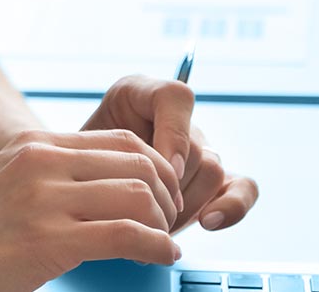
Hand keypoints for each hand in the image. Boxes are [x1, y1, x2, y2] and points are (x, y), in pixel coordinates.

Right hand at [0, 129, 186, 291]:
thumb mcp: (6, 183)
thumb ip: (48, 175)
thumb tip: (102, 187)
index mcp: (33, 146)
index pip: (123, 141)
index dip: (157, 168)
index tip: (162, 196)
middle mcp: (41, 163)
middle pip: (140, 164)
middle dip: (168, 195)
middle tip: (168, 222)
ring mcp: (44, 200)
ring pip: (140, 197)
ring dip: (164, 224)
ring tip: (161, 242)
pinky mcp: (49, 240)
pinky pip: (128, 235)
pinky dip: (156, 248)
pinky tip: (159, 257)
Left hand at [82, 74, 260, 233]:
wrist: (80, 180)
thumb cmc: (76, 162)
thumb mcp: (79, 145)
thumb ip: (104, 148)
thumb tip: (145, 181)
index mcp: (140, 93)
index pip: (176, 97)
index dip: (174, 137)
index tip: (164, 171)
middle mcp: (174, 117)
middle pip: (196, 147)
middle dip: (173, 186)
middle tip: (143, 213)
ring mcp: (197, 147)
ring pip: (214, 171)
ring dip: (187, 205)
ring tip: (153, 225)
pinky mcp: (214, 178)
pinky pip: (243, 187)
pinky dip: (232, 207)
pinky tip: (208, 222)